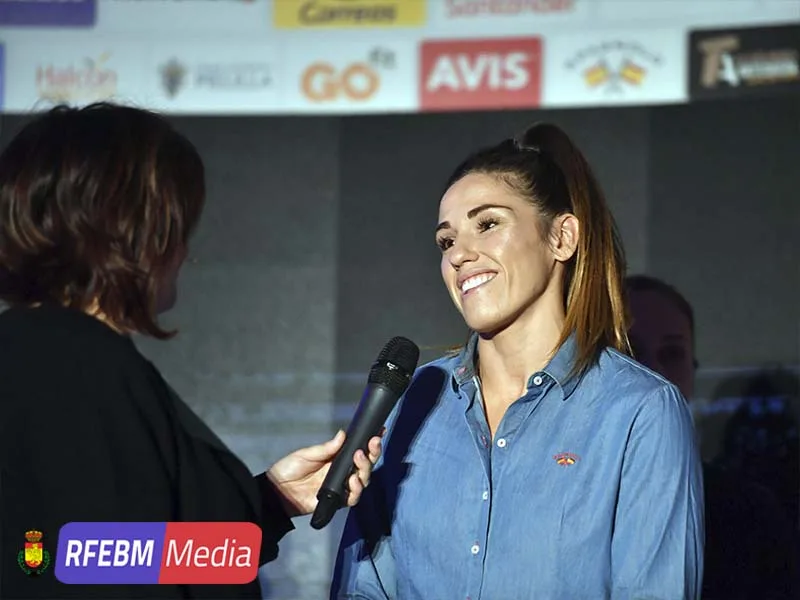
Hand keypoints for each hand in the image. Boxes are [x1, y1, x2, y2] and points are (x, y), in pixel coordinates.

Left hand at [266, 430, 382, 517]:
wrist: (276, 491)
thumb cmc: (289, 469)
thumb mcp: (307, 454)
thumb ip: (326, 448)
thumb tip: (343, 434)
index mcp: (337, 459)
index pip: (358, 450)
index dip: (370, 443)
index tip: (379, 431)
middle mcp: (342, 473)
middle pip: (365, 465)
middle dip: (373, 453)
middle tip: (372, 443)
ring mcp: (341, 487)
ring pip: (363, 480)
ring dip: (365, 469)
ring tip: (359, 459)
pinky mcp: (337, 501)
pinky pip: (353, 497)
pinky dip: (356, 489)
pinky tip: (353, 480)